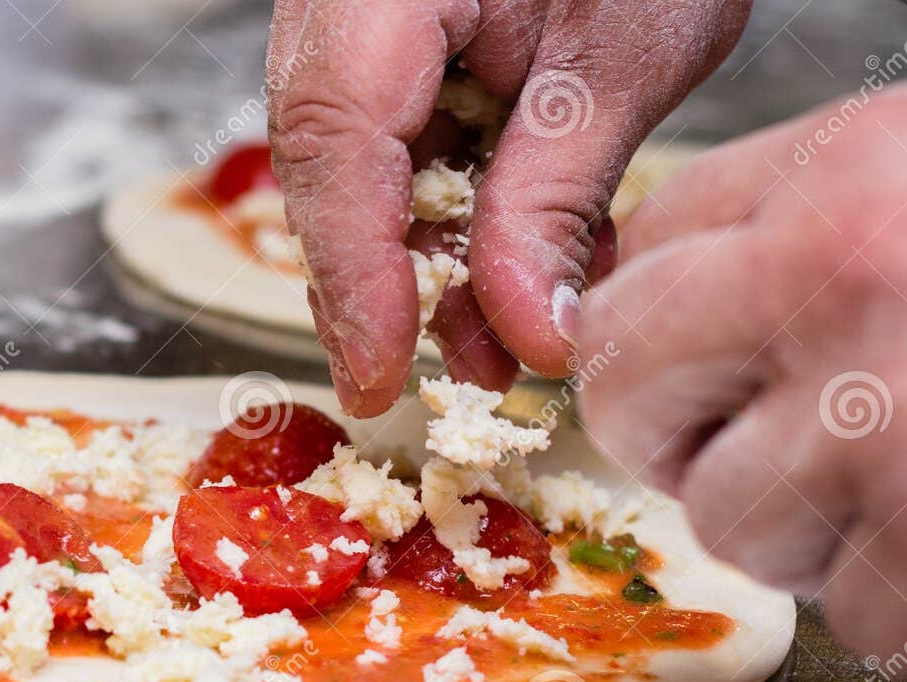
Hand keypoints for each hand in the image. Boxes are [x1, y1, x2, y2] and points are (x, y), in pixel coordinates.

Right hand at [266, 0, 747, 415]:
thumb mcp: (623, 50)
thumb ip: (556, 193)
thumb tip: (524, 330)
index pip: (334, 143)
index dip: (353, 276)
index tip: (380, 372)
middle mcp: (338, 4)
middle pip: (330, 173)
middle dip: (395, 288)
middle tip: (467, 374)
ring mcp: (357, 25)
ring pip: (362, 175)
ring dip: (436, 265)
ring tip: (509, 337)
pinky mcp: (395, 48)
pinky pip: (404, 148)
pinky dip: (460, 214)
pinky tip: (518, 265)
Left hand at [579, 86, 906, 655]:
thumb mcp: (900, 184)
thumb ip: (775, 232)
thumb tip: (645, 303)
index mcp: (832, 189)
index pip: (632, 275)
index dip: (647, 333)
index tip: (693, 358)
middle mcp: (840, 293)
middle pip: (630, 402)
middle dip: (680, 436)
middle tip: (774, 430)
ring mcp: (884, 426)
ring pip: (722, 522)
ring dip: (791, 528)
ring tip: (893, 473)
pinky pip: (846, 609)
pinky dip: (885, 594)